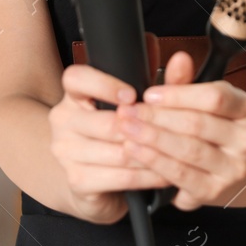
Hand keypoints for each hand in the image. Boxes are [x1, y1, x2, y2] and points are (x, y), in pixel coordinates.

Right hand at [49, 64, 171, 223]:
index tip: (132, 96)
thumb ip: (161, 85)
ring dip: (153, 155)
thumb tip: (182, 60)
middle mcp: (63, 120)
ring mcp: (66, 152)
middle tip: (175, 133)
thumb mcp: (136, 109)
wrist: (94, 185)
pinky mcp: (77, 181)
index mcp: (74, 96)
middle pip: (106, 123)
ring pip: (118, 153)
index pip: (76, 79)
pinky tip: (165, 175)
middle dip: (145, 130)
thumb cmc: (117, 138)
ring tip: (178, 155)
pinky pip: (121, 177)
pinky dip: (148, 177)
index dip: (103, 84)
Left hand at [116, 50, 245, 210]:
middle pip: (198, 125)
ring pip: (189, 151)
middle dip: (156, 117)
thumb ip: (184, 82)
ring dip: (152, 140)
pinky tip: (135, 152)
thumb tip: (179, 59)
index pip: (215, 98)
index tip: (148, 94)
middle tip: (127, 112)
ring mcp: (233, 168)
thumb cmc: (200, 125)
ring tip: (126, 130)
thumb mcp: (193, 100)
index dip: (178, 95)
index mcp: (245, 108)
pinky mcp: (214, 191)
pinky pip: (181, 176)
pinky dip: (155, 163)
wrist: (213, 163)